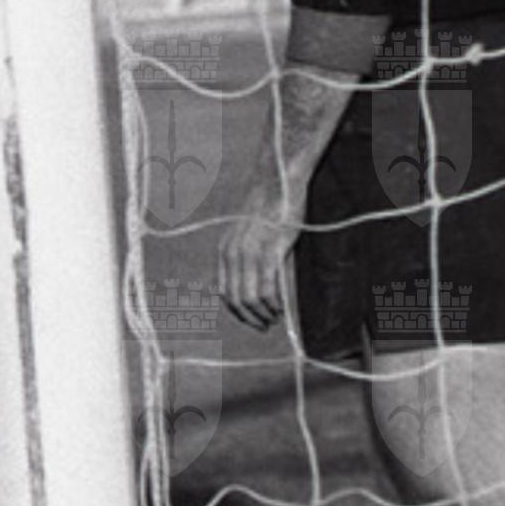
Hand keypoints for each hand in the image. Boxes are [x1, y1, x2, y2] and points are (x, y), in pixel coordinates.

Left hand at [218, 186, 301, 328]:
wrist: (279, 180)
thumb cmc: (271, 205)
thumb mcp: (251, 233)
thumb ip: (250, 256)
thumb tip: (260, 283)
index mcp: (225, 249)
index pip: (224, 291)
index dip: (237, 311)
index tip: (251, 319)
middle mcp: (233, 253)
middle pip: (235, 299)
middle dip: (250, 318)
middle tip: (265, 325)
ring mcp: (250, 253)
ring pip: (250, 298)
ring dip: (262, 314)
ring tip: (274, 317)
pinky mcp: (269, 251)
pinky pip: (266, 288)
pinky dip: (273, 304)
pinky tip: (280, 307)